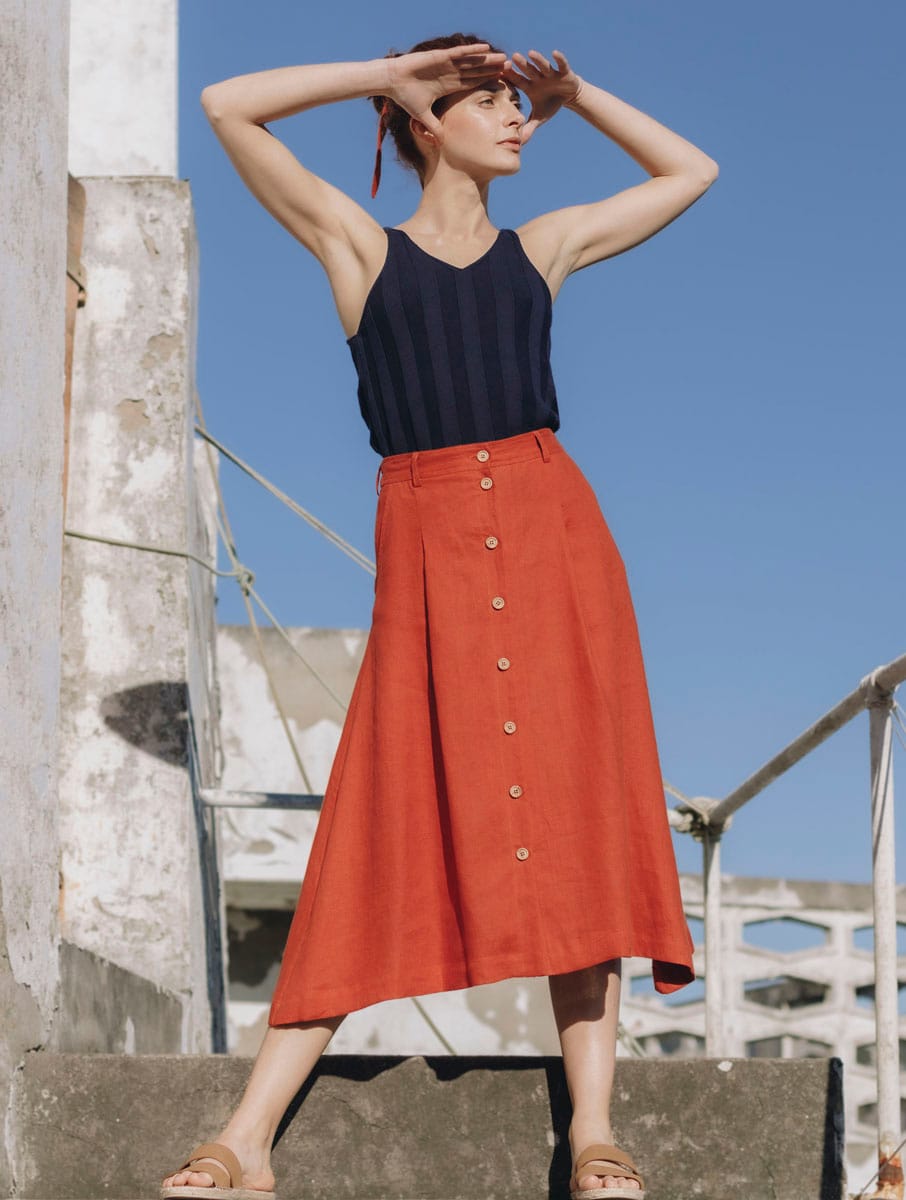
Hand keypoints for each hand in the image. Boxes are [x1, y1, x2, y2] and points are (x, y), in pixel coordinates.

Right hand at [385, 43, 507, 143]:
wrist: (392, 82)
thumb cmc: (405, 97)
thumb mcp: (423, 116)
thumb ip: (434, 127)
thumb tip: (440, 143)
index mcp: (449, 86)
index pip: (472, 84)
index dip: (487, 83)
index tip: (501, 84)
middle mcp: (451, 74)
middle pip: (476, 71)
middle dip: (492, 70)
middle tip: (509, 68)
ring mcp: (447, 64)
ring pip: (472, 61)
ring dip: (487, 59)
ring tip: (503, 57)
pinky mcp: (440, 57)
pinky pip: (460, 53)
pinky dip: (472, 51)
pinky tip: (486, 49)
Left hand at [497, 49, 582, 145]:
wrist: (568, 96)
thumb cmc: (551, 103)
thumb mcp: (539, 117)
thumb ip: (529, 127)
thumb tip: (520, 143)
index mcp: (530, 86)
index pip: (518, 80)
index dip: (510, 76)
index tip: (500, 72)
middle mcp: (538, 77)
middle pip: (528, 70)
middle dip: (521, 64)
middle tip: (512, 58)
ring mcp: (550, 73)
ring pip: (542, 65)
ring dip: (537, 60)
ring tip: (530, 53)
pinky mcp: (564, 71)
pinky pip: (561, 64)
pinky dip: (559, 59)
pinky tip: (554, 53)